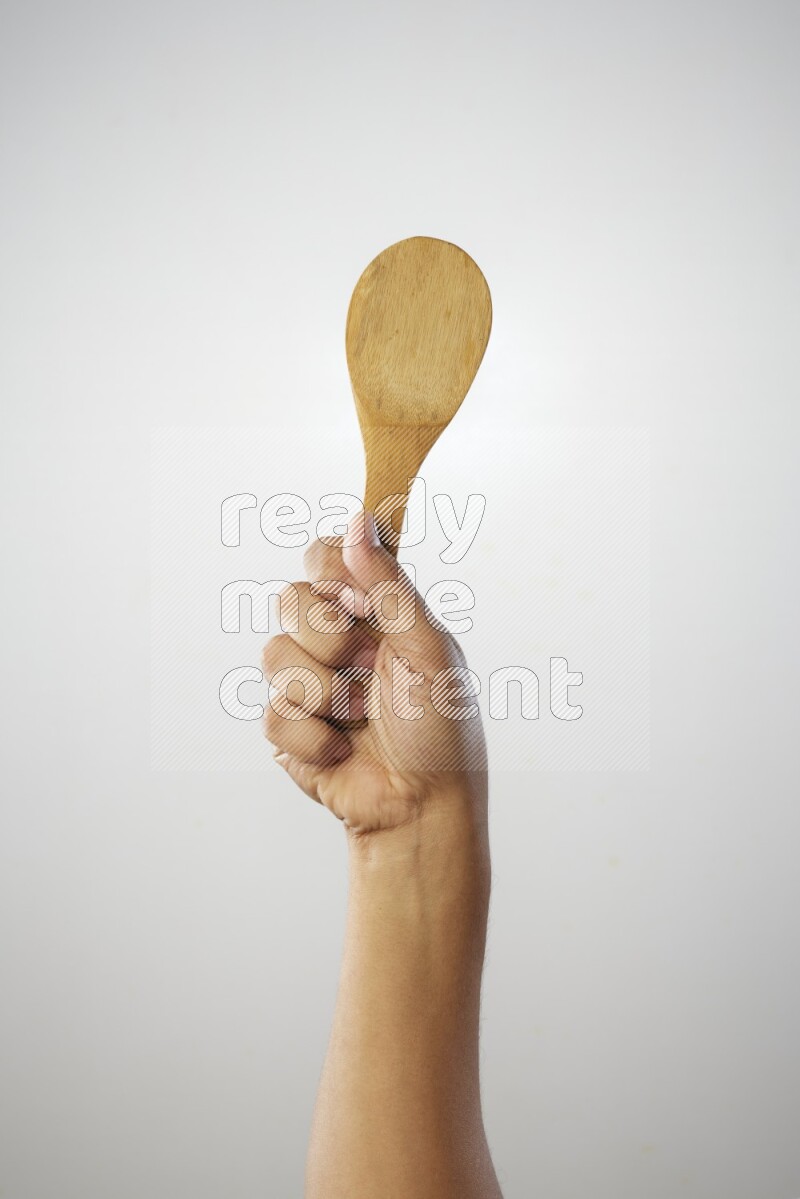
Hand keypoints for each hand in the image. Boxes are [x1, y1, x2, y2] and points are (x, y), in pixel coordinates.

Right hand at [263, 511, 486, 834]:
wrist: (422, 807)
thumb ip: (390, 586)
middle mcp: (336, 639)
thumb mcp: (428, 649)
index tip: (354, 600)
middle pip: (290, 599)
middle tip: (366, 665)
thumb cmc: (441, 728)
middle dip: (328, 637)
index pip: (326, 557)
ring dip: (324, 693)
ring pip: (274, 655)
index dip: (329, 571)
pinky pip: (272, 713)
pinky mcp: (288, 728)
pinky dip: (313, 737)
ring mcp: (309, 683)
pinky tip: (341, 750)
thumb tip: (358, 521)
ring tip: (359, 716)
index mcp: (373, 611)